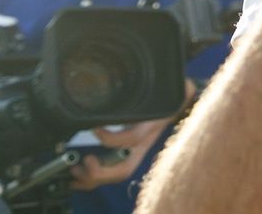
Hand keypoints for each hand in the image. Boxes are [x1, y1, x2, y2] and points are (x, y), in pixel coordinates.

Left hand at [71, 79, 193, 190]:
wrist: (181, 104)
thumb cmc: (171, 96)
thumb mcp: (171, 90)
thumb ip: (175, 88)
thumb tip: (186, 85)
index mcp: (150, 128)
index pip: (131, 139)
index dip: (110, 137)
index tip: (94, 126)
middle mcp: (143, 144)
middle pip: (124, 169)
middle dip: (101, 171)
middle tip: (85, 161)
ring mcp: (136, 151)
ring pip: (116, 175)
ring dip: (93, 178)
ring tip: (76, 170)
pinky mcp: (128, 153)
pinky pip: (111, 171)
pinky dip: (94, 177)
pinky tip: (80, 172)